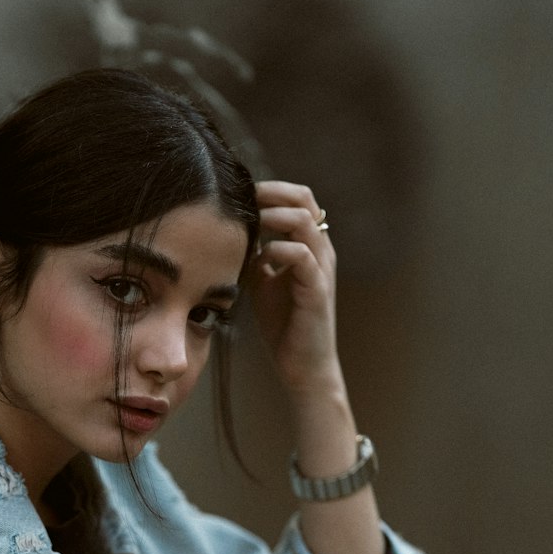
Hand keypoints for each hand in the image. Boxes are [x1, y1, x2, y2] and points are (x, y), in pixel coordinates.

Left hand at [251, 181, 341, 397]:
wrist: (301, 364)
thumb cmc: (283, 323)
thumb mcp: (263, 280)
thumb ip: (254, 254)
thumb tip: (231, 234)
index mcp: (309, 244)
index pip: (298, 198)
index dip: (270, 189)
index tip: (239, 194)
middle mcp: (320, 250)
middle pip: (305, 198)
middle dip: (271, 193)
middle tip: (242, 198)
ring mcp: (321, 268)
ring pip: (305, 221)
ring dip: (272, 216)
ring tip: (249, 222)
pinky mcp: (317, 289)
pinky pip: (301, 255)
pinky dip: (277, 249)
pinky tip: (258, 259)